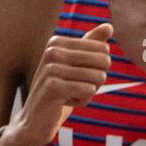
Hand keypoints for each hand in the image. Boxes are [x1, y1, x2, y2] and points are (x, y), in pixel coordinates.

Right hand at [4, 22, 113, 145]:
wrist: (36, 119)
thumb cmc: (60, 91)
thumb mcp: (76, 66)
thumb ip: (90, 45)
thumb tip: (109, 26)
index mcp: (58, 42)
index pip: (103, 50)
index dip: (97, 69)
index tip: (77, 77)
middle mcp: (52, 51)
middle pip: (103, 62)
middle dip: (96, 81)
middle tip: (76, 88)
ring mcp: (51, 68)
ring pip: (98, 77)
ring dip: (89, 93)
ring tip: (69, 95)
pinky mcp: (53, 86)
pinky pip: (89, 91)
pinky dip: (83, 101)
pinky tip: (66, 103)